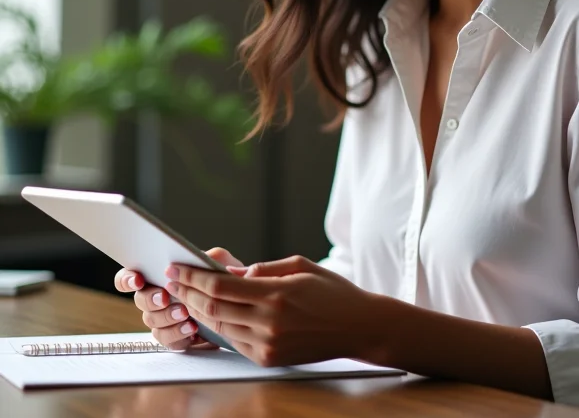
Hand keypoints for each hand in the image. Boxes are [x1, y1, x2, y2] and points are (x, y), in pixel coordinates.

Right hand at [114, 247, 243, 349]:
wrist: (238, 308)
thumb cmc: (225, 282)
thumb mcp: (222, 264)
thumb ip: (211, 257)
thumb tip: (198, 257)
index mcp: (161, 276)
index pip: (130, 276)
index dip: (127, 279)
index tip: (139, 280)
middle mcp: (157, 297)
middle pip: (140, 300)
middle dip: (151, 298)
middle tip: (166, 297)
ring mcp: (163, 319)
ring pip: (151, 320)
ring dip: (166, 316)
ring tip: (185, 313)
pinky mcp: (173, 337)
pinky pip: (167, 340)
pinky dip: (177, 334)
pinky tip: (191, 329)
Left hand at [166, 255, 379, 366]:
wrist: (359, 327)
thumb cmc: (332, 291)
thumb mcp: (300, 266)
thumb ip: (262, 269)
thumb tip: (229, 271)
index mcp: (276, 294)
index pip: (221, 286)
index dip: (193, 277)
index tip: (176, 268)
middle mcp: (269, 322)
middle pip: (213, 308)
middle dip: (187, 293)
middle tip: (172, 281)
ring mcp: (268, 344)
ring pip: (219, 327)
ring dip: (198, 311)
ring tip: (184, 296)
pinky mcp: (269, 359)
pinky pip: (234, 342)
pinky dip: (218, 327)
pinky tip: (210, 314)